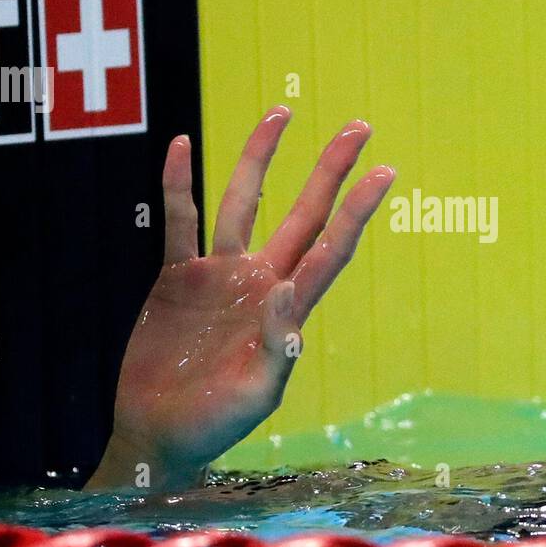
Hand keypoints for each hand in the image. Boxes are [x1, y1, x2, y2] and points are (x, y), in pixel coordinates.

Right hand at [87, 107, 393, 489]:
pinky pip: (178, 221)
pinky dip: (178, 184)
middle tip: (359, 126)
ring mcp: (218, 275)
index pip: (332, 247)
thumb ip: (278, 347)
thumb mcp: (258, 395)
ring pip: (242, 202)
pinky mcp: (176, 277)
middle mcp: (260, 281)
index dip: (359, 210)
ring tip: (282, 111)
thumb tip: (288, 289)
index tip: (385, 171)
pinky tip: (179, 145)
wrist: (160, 435)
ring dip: (260, 157)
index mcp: (288, 308)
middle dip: (330, 170)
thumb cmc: (216, 424)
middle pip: (303, 212)